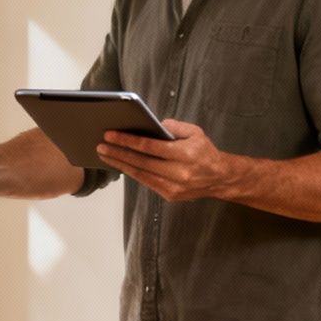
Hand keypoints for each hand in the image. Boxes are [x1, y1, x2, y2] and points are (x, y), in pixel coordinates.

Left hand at [96, 118, 240, 201]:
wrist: (220, 178)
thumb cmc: (205, 152)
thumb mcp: (194, 132)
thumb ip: (173, 127)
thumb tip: (152, 125)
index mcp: (185, 154)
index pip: (150, 147)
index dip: (128, 141)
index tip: (111, 135)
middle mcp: (179, 173)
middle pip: (141, 162)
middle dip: (118, 153)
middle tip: (101, 145)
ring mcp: (174, 187)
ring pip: (141, 175)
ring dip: (121, 164)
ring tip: (105, 155)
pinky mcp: (170, 195)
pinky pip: (146, 182)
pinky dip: (132, 173)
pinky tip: (121, 165)